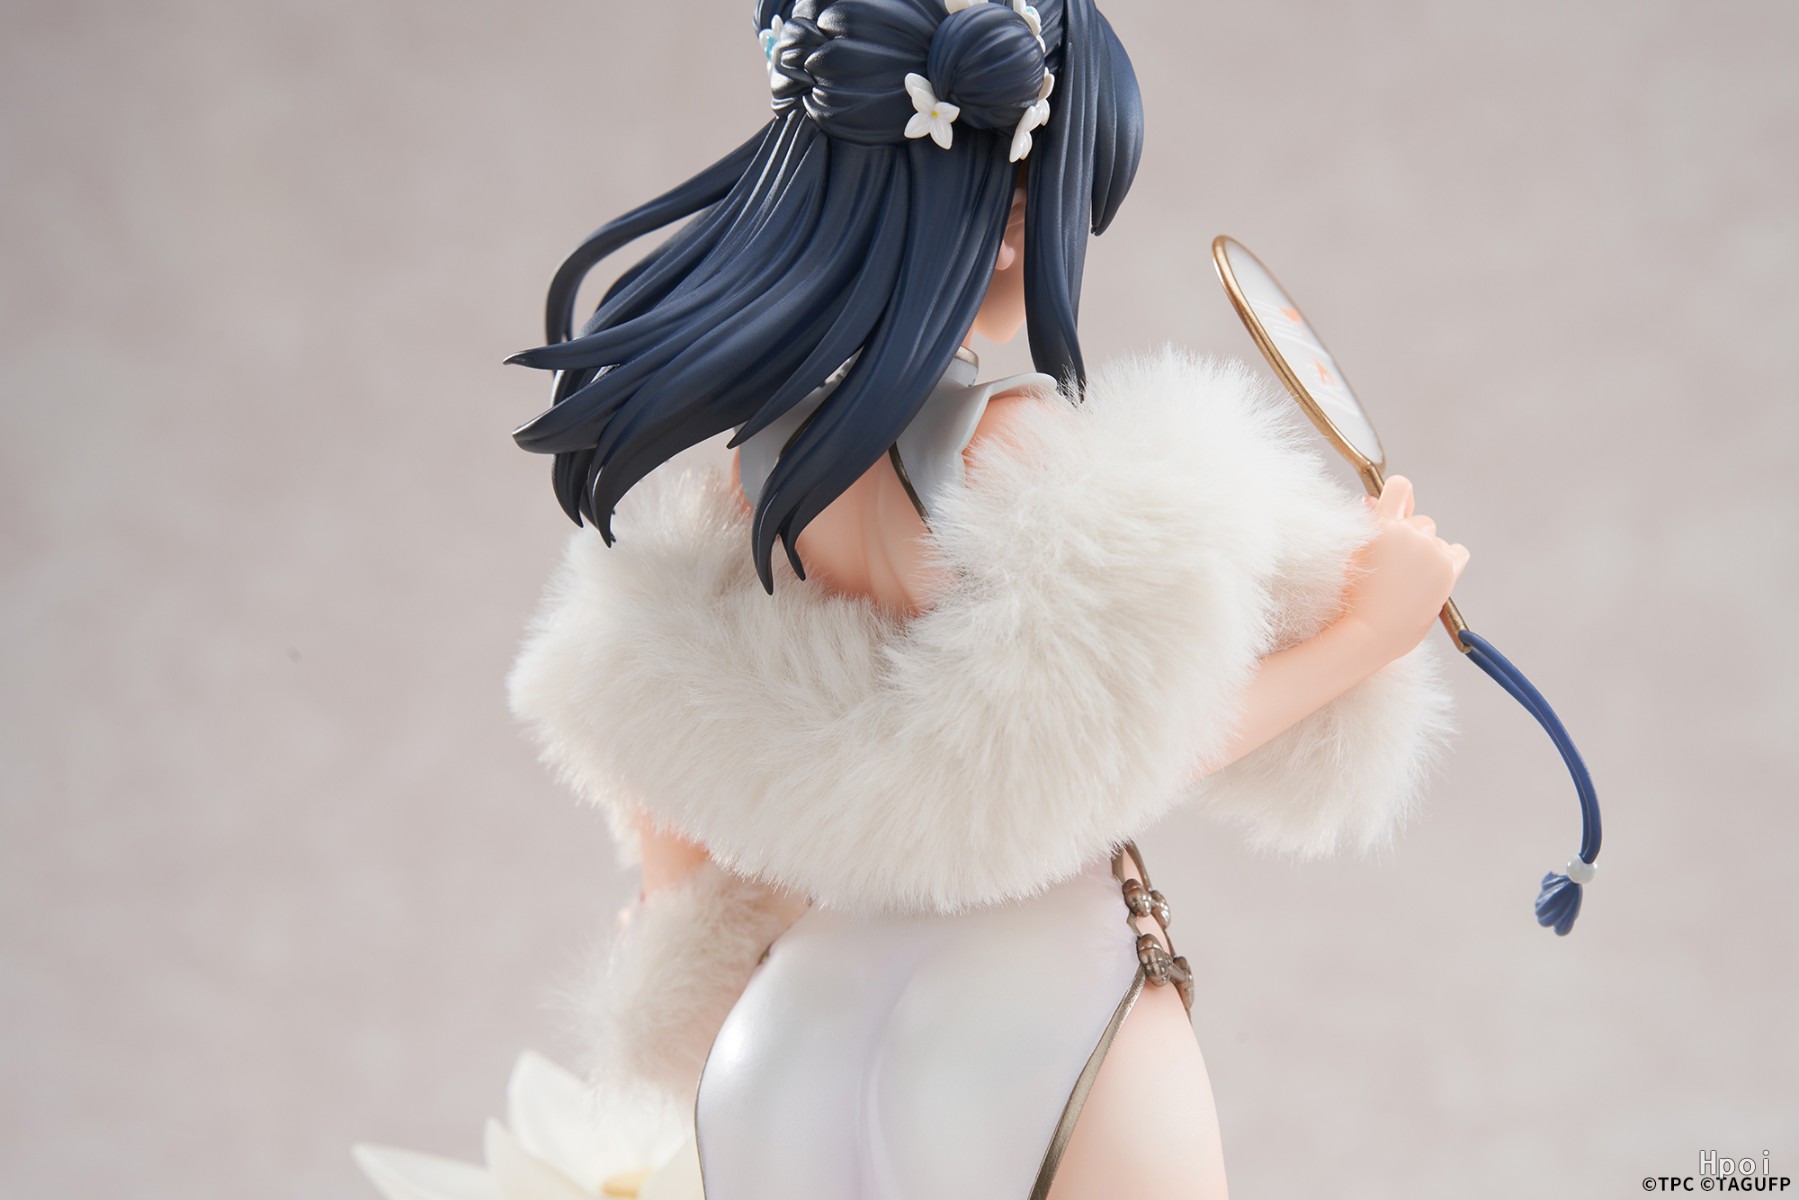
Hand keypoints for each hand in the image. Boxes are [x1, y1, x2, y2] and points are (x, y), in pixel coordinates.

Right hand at [1339, 475, 1468, 662]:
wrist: (1370, 632)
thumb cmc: (1355, 597)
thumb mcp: (1353, 554)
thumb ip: (1368, 524)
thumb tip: (1373, 501)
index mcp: (1382, 524)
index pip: (1401, 486)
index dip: (1399, 496)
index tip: (1397, 510)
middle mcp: (1409, 532)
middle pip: (1421, 520)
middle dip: (1411, 536)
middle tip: (1396, 564)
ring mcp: (1430, 550)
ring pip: (1436, 539)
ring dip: (1428, 552)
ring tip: (1410, 579)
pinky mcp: (1447, 569)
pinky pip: (1458, 552)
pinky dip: (1450, 560)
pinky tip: (1435, 575)